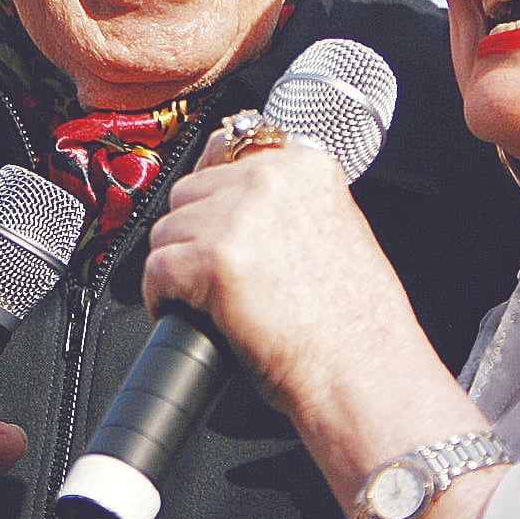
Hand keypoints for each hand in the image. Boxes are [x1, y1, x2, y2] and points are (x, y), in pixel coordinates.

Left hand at [143, 131, 418, 421]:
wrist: (363, 372)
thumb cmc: (355, 324)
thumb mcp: (337, 230)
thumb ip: (292, 203)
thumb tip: (239, 202)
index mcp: (306, 166)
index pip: (230, 146)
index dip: (212, 190)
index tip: (209, 216)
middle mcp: (271, 180)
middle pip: (189, 192)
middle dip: (193, 234)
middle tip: (211, 274)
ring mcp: (239, 216)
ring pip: (167, 231)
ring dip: (177, 266)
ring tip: (203, 300)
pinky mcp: (213, 260)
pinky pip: (156, 270)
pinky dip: (162, 298)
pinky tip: (186, 315)